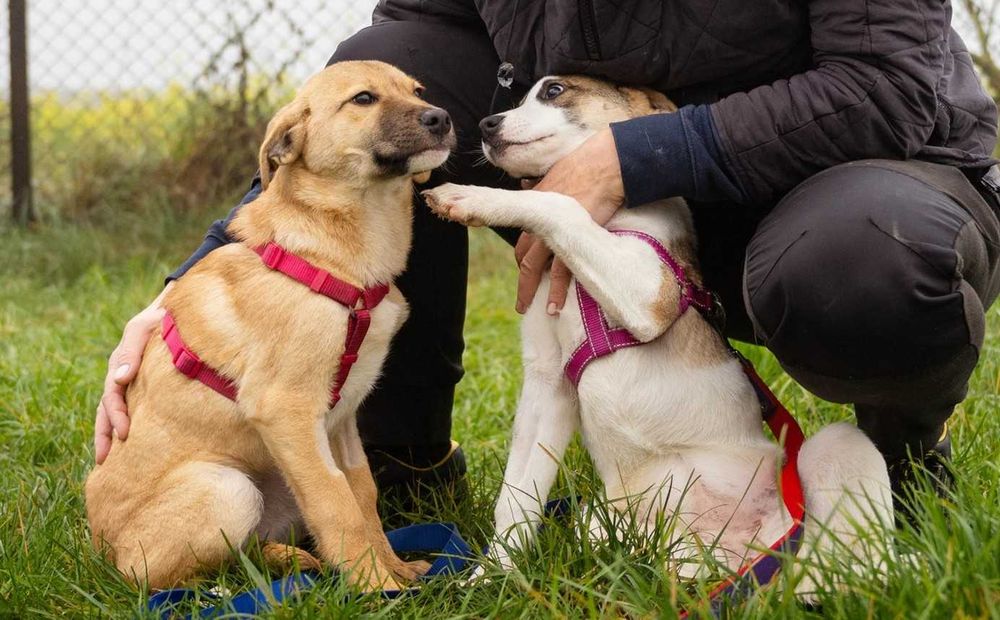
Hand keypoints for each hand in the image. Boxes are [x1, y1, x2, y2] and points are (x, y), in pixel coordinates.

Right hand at [94, 282, 172, 463]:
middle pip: (106, 409)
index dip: (116, 416)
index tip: (124, 434)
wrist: (171, 312)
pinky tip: (127, 445)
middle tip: (104, 459)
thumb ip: (131, 351)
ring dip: (109, 435)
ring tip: (108, 460)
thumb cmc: (158, 319)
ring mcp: (129, 381)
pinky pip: (130, 408)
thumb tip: (120, 379)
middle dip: (104, 435)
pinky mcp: (142, 386)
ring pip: (113, 412)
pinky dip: (123, 425)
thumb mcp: (143, 328)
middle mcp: (121, 376)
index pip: (112, 396)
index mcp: (119, 365)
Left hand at [514, 128, 624, 313]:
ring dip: (529, 290)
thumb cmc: (586, 164)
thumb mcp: (555, 173)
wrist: (603, 165)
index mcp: (535, 204)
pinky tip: (553, 306)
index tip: (526, 269)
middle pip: (523, 256)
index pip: (524, 237)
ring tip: (528, 308)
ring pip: (532, 268)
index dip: (523, 256)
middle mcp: (537, 219)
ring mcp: (551, 231)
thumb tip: (532, 182)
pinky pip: (558, 272)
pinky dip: (555, 290)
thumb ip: (543, 184)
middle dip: (522, 279)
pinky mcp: (569, 239)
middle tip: (522, 299)